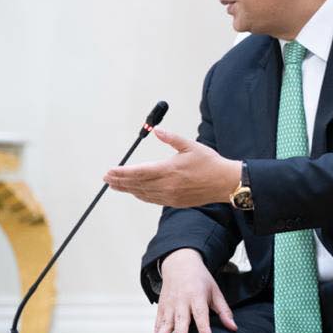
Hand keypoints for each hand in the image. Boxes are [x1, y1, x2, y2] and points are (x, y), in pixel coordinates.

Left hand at [104, 130, 240, 207]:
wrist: (225, 183)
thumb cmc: (210, 163)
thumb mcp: (191, 146)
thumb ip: (171, 138)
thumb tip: (156, 130)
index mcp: (169, 169)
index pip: (139, 172)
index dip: (122, 172)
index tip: (111, 170)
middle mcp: (167, 185)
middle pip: (137, 184)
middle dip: (120, 181)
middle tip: (106, 178)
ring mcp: (170, 196)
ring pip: (143, 193)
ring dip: (127, 189)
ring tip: (115, 185)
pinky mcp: (175, 202)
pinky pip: (152, 200)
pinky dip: (141, 195)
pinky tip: (135, 192)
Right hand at [153, 248, 237, 332]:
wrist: (180, 263)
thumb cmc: (200, 280)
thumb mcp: (215, 291)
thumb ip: (224, 311)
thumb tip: (234, 328)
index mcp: (197, 296)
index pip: (201, 314)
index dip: (204, 328)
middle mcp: (181, 301)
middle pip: (181, 320)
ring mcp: (169, 305)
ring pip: (165, 323)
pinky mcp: (161, 308)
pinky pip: (158, 323)